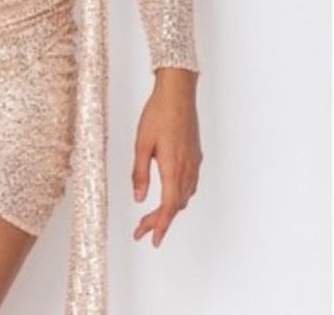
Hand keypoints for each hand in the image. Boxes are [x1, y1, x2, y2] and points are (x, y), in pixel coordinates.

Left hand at [131, 73, 201, 247]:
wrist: (178, 93)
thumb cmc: (158, 114)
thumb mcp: (141, 143)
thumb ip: (140, 172)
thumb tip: (139, 198)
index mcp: (173, 167)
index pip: (169, 206)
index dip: (160, 225)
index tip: (151, 239)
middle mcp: (187, 169)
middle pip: (176, 205)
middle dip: (159, 221)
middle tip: (141, 231)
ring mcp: (193, 163)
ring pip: (183, 196)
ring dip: (169, 209)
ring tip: (150, 217)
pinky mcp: (194, 156)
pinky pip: (188, 184)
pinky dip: (177, 196)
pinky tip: (168, 194)